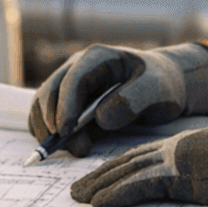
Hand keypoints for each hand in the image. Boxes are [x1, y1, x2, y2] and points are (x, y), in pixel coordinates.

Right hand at [28, 43, 207, 157]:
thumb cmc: (161, 84)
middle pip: (49, 92)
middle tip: (69, 147)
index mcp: (97, 58)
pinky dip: (50, 133)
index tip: (65, 131)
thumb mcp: (157, 89)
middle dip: (52, 121)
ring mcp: (71, 86)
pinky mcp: (71, 104)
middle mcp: (78, 68)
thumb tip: (100, 118)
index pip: (72, 79)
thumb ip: (132, 100)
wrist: (163, 87)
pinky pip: (49, 117)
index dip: (64, 105)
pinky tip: (65, 147)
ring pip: (44, 106)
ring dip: (48, 129)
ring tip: (73, 149)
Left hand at [69, 114, 207, 206]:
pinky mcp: (177, 177)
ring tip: (78, 198)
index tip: (101, 177)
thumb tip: (205, 183)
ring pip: (126, 173)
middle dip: (100, 176)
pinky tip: (98, 203)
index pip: (142, 157)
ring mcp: (173, 162)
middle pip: (127, 162)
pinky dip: (115, 194)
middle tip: (77, 190)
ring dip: (98, 186)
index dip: (118, 167)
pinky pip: (138, 186)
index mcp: (184, 146)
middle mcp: (173, 150)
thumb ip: (206, 170)